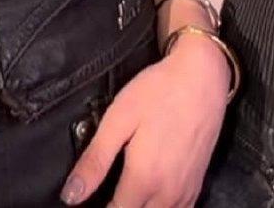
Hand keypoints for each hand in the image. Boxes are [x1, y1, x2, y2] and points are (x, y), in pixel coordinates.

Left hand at [60, 39, 229, 207]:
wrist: (203, 77)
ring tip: (124, 193)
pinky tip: (149, 197)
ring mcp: (185, 192)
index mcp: (143, 179)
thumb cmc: (158, 92)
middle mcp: (167, 194)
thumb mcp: (119, 118)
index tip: (86, 202)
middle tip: (105, 194)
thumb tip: (70, 196)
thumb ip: (95, 160)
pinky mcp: (197, 185)